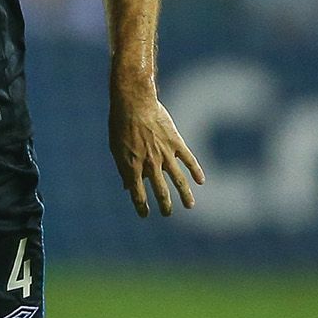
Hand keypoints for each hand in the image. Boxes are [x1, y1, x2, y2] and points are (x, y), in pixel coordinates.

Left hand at [109, 95, 204, 217]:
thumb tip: (127, 186)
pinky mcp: (176, 142)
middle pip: (161, 191)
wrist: (134, 102)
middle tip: (167, 213)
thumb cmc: (121, 124)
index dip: (141, 207)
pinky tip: (201, 181)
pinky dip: (196, 171)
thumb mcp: (116, 148)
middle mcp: (150, 164)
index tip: (145, 214)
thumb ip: (123, 169)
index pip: (138, 194)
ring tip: (189, 206)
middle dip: (165, 205)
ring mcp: (165, 153)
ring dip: (185, 195)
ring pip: (178, 180)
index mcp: (133, 166)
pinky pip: (189, 159)